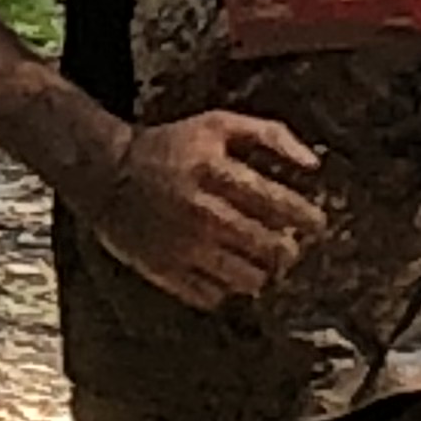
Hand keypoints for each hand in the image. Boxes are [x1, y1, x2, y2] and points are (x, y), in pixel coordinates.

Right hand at [84, 110, 325, 309]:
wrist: (104, 172)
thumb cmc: (168, 147)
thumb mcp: (216, 124)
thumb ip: (269, 134)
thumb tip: (313, 164)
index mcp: (214, 173)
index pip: (279, 205)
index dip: (307, 218)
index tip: (316, 223)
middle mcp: (201, 213)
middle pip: (270, 248)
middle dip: (288, 249)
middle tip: (286, 243)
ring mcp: (183, 247)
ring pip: (249, 279)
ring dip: (263, 272)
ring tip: (257, 259)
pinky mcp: (166, 272)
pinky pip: (215, 296)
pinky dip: (226, 287)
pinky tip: (224, 267)